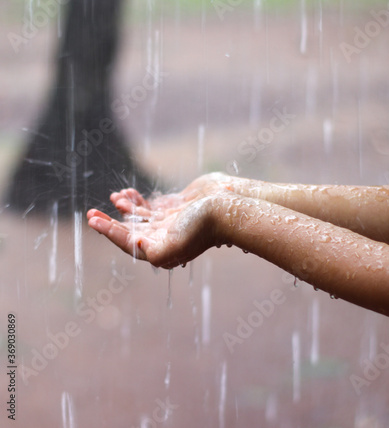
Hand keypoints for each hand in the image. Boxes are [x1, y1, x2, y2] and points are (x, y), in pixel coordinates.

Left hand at [87, 186, 217, 268]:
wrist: (227, 207)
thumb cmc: (202, 226)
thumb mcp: (173, 245)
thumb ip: (151, 251)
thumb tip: (135, 245)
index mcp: (161, 249)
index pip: (128, 242)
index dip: (109, 232)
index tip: (93, 220)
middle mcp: (164, 237)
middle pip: (130, 231)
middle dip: (110, 222)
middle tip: (91, 213)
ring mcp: (170, 221)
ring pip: (141, 217)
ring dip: (125, 208)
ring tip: (114, 198)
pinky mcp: (177, 206)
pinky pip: (153, 205)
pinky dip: (139, 200)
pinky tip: (129, 193)